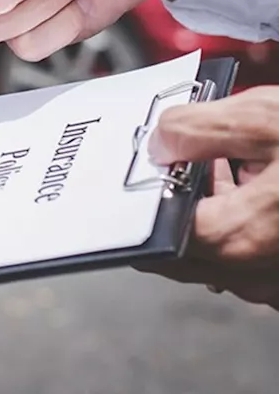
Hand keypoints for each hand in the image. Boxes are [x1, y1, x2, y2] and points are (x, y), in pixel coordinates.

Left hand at [136, 89, 278, 307]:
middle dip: (171, 202)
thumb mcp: (267, 119)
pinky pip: (255, 254)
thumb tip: (160, 141)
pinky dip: (247, 219)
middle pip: (179, 248)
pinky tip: (258, 176)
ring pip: (219, 252)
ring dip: (210, 208)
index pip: (147, 238)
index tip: (128, 174)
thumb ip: (198, 130)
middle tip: (172, 158)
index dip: (132, 203)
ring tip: (221, 159)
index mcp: (233, 238)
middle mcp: (253, 274)